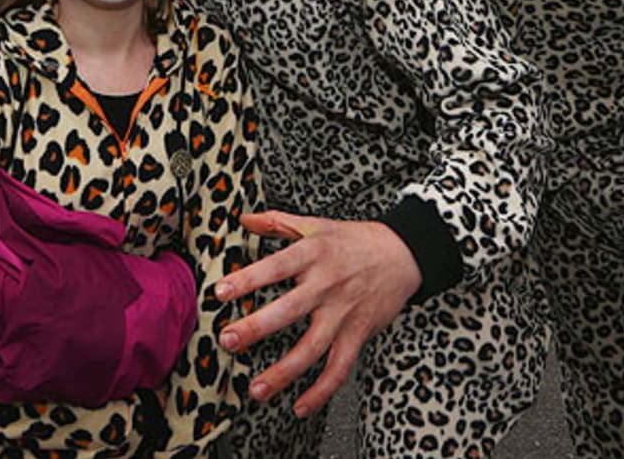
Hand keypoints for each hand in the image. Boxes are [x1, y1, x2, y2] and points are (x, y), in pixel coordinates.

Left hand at [213, 212, 421, 416]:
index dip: (248, 279)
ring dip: (284, 372)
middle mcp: (327, 285)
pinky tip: (301, 406)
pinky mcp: (359, 333)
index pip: (276, 267)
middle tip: (228, 340)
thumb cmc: (354, 240)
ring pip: (313, 347)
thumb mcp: (315, 224)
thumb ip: (276, 222)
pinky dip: (322, 390)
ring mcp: (343, 312)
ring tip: (256, 388)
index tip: (221, 292)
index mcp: (313, 254)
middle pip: (289, 310)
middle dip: (257, 327)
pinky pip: (340, 367)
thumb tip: (243, 217)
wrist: (402, 254)